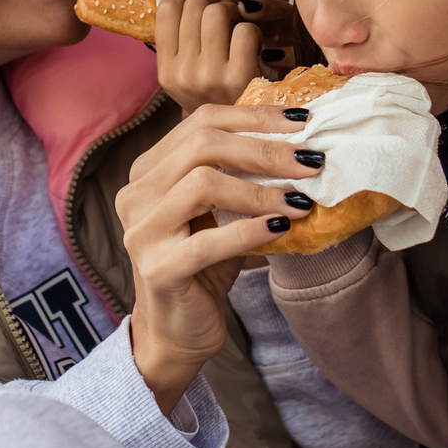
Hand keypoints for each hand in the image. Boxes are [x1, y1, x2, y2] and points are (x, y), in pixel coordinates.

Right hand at [115, 103, 321, 410]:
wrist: (178, 331)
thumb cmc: (205, 266)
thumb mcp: (221, 212)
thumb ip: (241, 176)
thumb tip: (301, 143)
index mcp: (149, 171)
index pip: (201, 121)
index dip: (254, 116)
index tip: (302, 121)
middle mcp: (136, 194)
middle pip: (202, 145)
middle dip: (264, 149)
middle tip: (311, 160)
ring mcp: (141, 232)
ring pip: (201, 183)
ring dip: (260, 190)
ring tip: (301, 199)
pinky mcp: (157, 269)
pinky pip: (208, 241)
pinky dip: (251, 231)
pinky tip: (282, 228)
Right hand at [156, 0, 296, 111]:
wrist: (249, 143)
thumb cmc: (227, 99)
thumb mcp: (196, 73)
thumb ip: (187, 35)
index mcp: (166, 71)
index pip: (167, 8)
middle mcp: (181, 75)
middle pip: (195, 4)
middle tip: (232, 4)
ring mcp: (207, 77)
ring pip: (218, 11)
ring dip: (237, 11)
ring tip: (244, 24)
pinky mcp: (238, 78)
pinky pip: (245, 30)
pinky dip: (256, 31)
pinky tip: (258, 47)